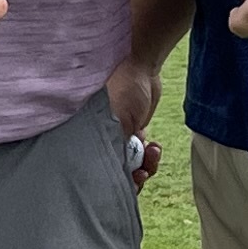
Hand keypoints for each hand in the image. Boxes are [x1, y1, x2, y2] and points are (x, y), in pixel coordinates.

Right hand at [107, 57, 163, 185]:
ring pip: (132, 164)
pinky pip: (142, 154)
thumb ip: (117, 147)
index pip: (99, 169)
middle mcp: (103, 139)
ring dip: (146, 164)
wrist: (142, 68)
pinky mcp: (134, 133)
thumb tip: (118, 173)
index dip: (115, 180)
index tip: (131, 178)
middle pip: (117, 171)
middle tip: (143, 172)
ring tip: (153, 152)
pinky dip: (151, 155)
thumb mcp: (120, 121)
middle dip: (133, 176)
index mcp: (92, 137)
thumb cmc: (123, 89)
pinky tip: (155, 147)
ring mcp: (119, 137)